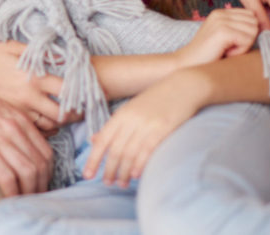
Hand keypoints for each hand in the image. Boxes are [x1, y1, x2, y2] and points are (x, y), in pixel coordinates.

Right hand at [0, 42, 78, 130]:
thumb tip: (59, 56)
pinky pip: (32, 131)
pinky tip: (41, 122)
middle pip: (63, 113)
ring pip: (50, 126)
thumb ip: (35, 52)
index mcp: (32, 74)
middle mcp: (28, 95)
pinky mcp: (8, 120)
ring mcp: (18, 111)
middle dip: (74, 114)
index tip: (85, 94)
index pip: (68, 89)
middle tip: (78, 111)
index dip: (81, 93)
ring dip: (58, 123)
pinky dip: (41, 129)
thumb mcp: (9, 47)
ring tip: (60, 117)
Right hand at [0, 95, 53, 195]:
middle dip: (41, 185)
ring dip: (29, 191)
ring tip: (23, 200)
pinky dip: (13, 192)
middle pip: (40, 164)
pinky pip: (8, 177)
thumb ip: (13, 125)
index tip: (41, 183)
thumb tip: (25, 149)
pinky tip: (9, 199)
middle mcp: (13, 127)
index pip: (45, 151)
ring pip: (28, 172)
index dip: (47, 173)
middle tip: (34, 197)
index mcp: (18, 118)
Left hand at [82, 73, 202, 186]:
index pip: (102, 140)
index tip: (86, 174)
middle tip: (106, 183)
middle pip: (115, 149)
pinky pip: (148, 149)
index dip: (93, 159)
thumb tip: (93, 140)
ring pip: (130, 152)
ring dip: (124, 171)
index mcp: (121, 114)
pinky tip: (136, 175)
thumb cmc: (156, 100)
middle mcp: (131, 119)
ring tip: (121, 183)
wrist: (183, 86)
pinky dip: (140, 164)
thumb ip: (114, 126)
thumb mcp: (131, 109)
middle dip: (108, 169)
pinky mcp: (164, 128)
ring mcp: (147, 124)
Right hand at [175, 7, 258, 67]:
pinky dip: (240, 51)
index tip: (231, 43)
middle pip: (255, 23)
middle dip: (247, 38)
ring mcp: (221, 21)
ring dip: (244, 45)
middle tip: (229, 48)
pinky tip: (225, 53)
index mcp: (221, 12)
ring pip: (253, 31)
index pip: (251, 16)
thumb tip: (261, 28)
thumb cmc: (207, 56)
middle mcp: (221, 13)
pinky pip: (247, 40)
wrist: (187, 65)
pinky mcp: (223, 31)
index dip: (247, 32)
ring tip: (226, 50)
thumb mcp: (223, 37)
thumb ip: (238, 28)